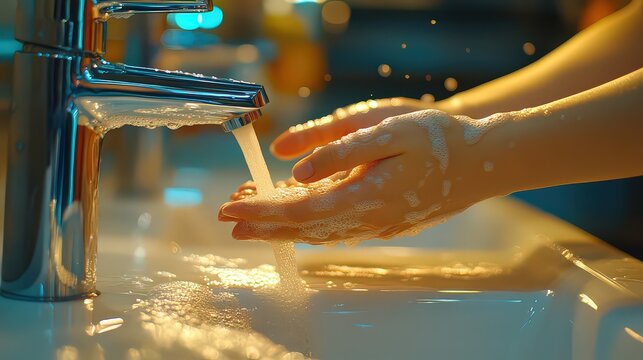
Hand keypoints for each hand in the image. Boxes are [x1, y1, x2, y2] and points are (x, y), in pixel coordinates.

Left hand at [219, 109, 504, 243]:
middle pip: (303, 228)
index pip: (300, 212)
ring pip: (318, 230)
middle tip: (228, 218)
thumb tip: (293, 168)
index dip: (262, 213)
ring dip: (282, 223)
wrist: (481, 161)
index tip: (229, 211)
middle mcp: (367, 218)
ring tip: (251, 214)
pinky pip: (335, 226)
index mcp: (365, 196)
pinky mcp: (382, 219)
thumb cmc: (435, 138)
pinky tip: (294, 211)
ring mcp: (376, 223)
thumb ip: (337, 149)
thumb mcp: (385, 129)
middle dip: (263, 224)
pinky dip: (308, 220)